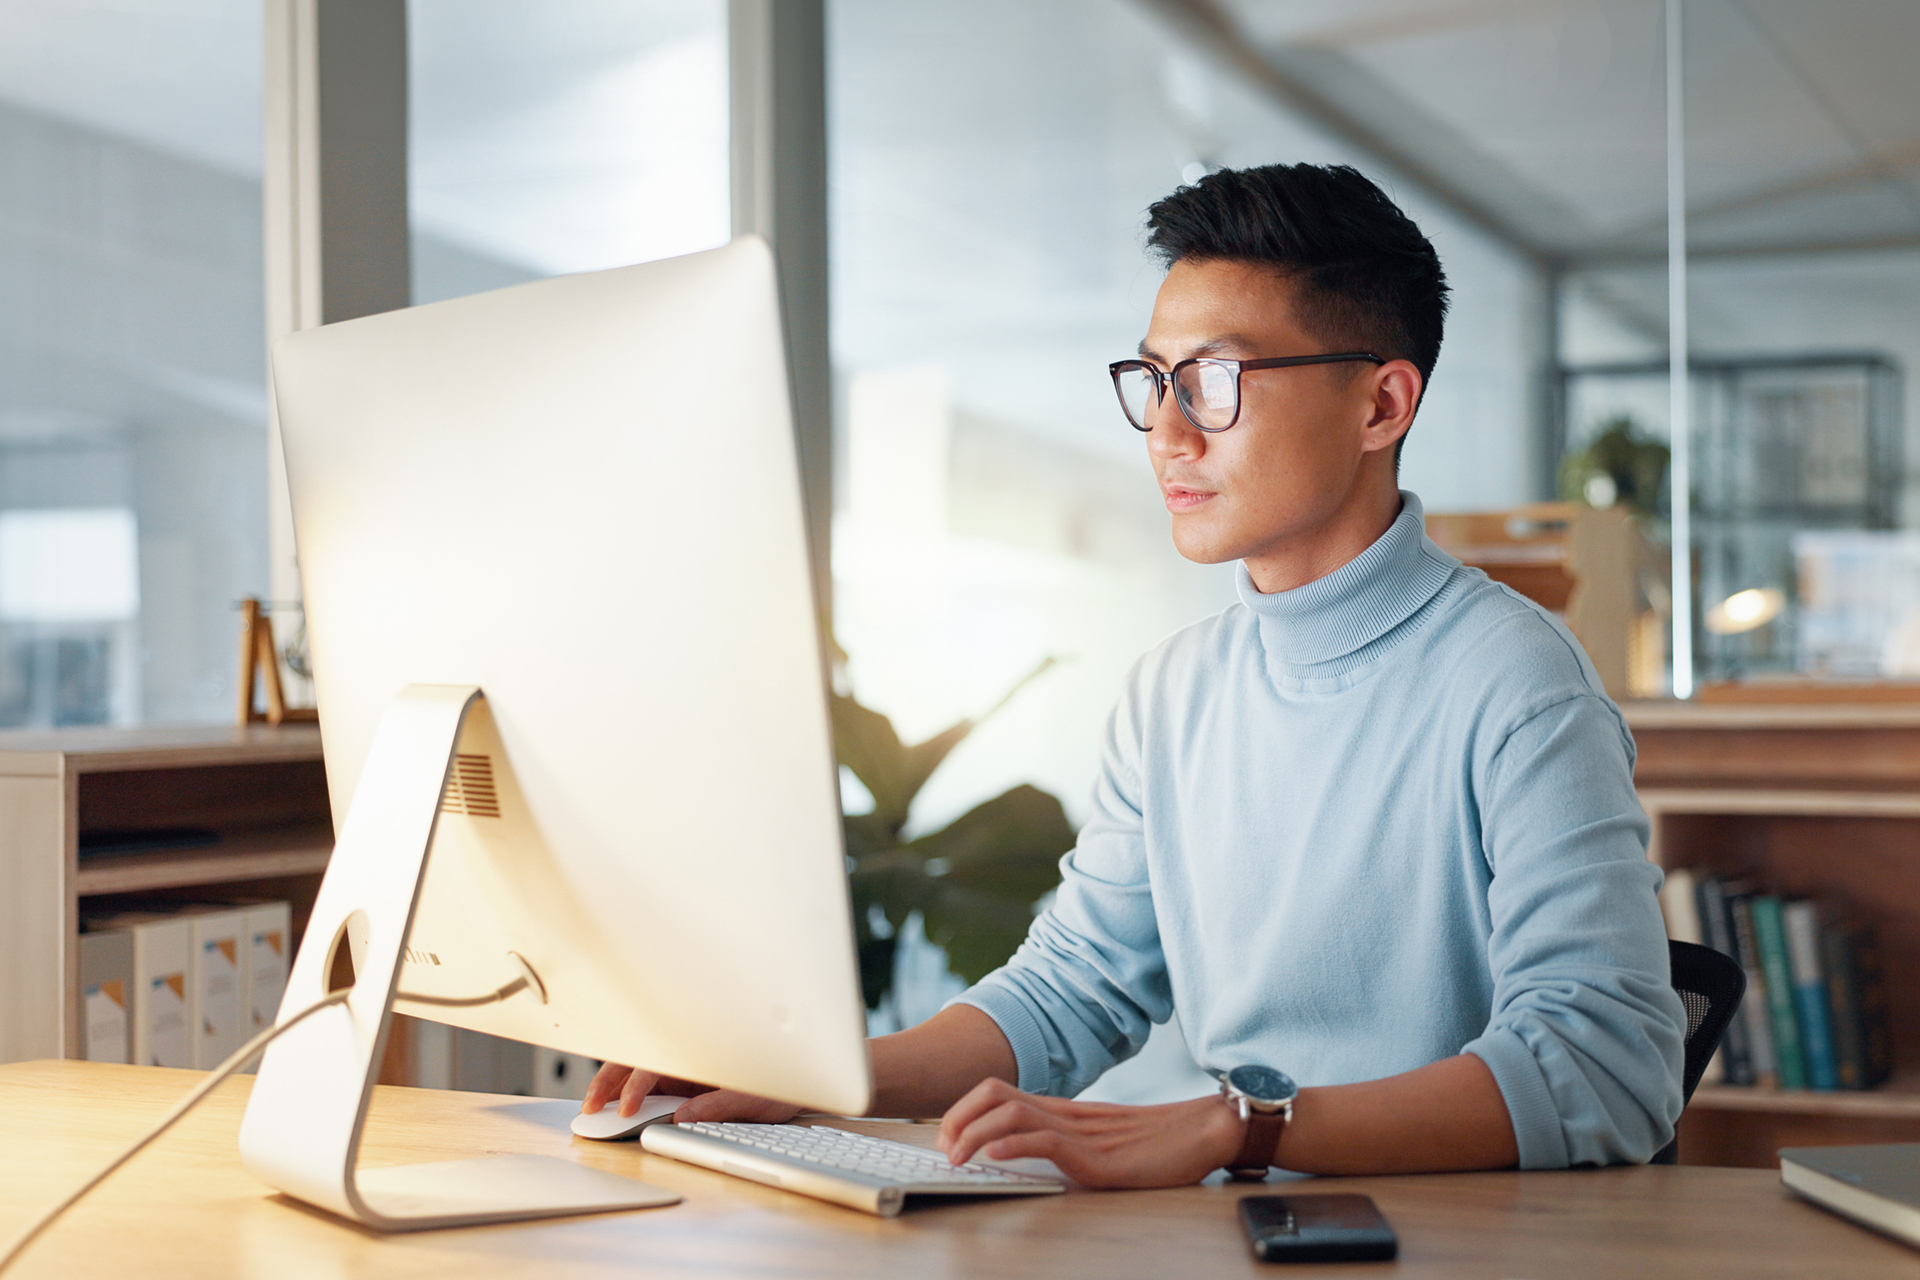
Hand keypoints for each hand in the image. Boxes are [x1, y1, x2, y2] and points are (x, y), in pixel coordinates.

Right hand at [581, 1062, 802, 1123]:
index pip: (654, 1066)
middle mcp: (687, 1058)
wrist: (800, 1074)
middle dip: (607, 1082)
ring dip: (611, 1085)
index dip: (635, 1089)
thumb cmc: (780, 1080)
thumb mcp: (753, 1097)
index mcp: (699, 1054)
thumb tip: (683, 1117)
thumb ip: (716, 1106)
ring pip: (637, 1070)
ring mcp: (683, 1069)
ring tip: (592, 1107)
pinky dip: (626, 1092)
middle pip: (636, 1063)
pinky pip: (649, 1082)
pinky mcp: (683, 1082)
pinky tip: (613, 1106)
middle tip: (589, 1107)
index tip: (624, 1111)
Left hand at [936, 1077, 1243, 1188]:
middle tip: (943, 1147)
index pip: (998, 1092)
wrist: (1203, 1133)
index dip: (963, 1109)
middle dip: (957, 1118)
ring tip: (958, 1157)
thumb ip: (1066, 1143)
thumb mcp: (1100, 1141)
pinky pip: (1047, 1141)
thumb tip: (1027, 1156)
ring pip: (1012, 1113)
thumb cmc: (1159, 1143)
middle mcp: (1065, 1114)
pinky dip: (1014, 1145)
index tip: (946, 1136)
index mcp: (1063, 1110)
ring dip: (975, 1133)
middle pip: (994, 1094)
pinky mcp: (1096, 1156)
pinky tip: (997, 1156)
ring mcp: (1080, 1132)